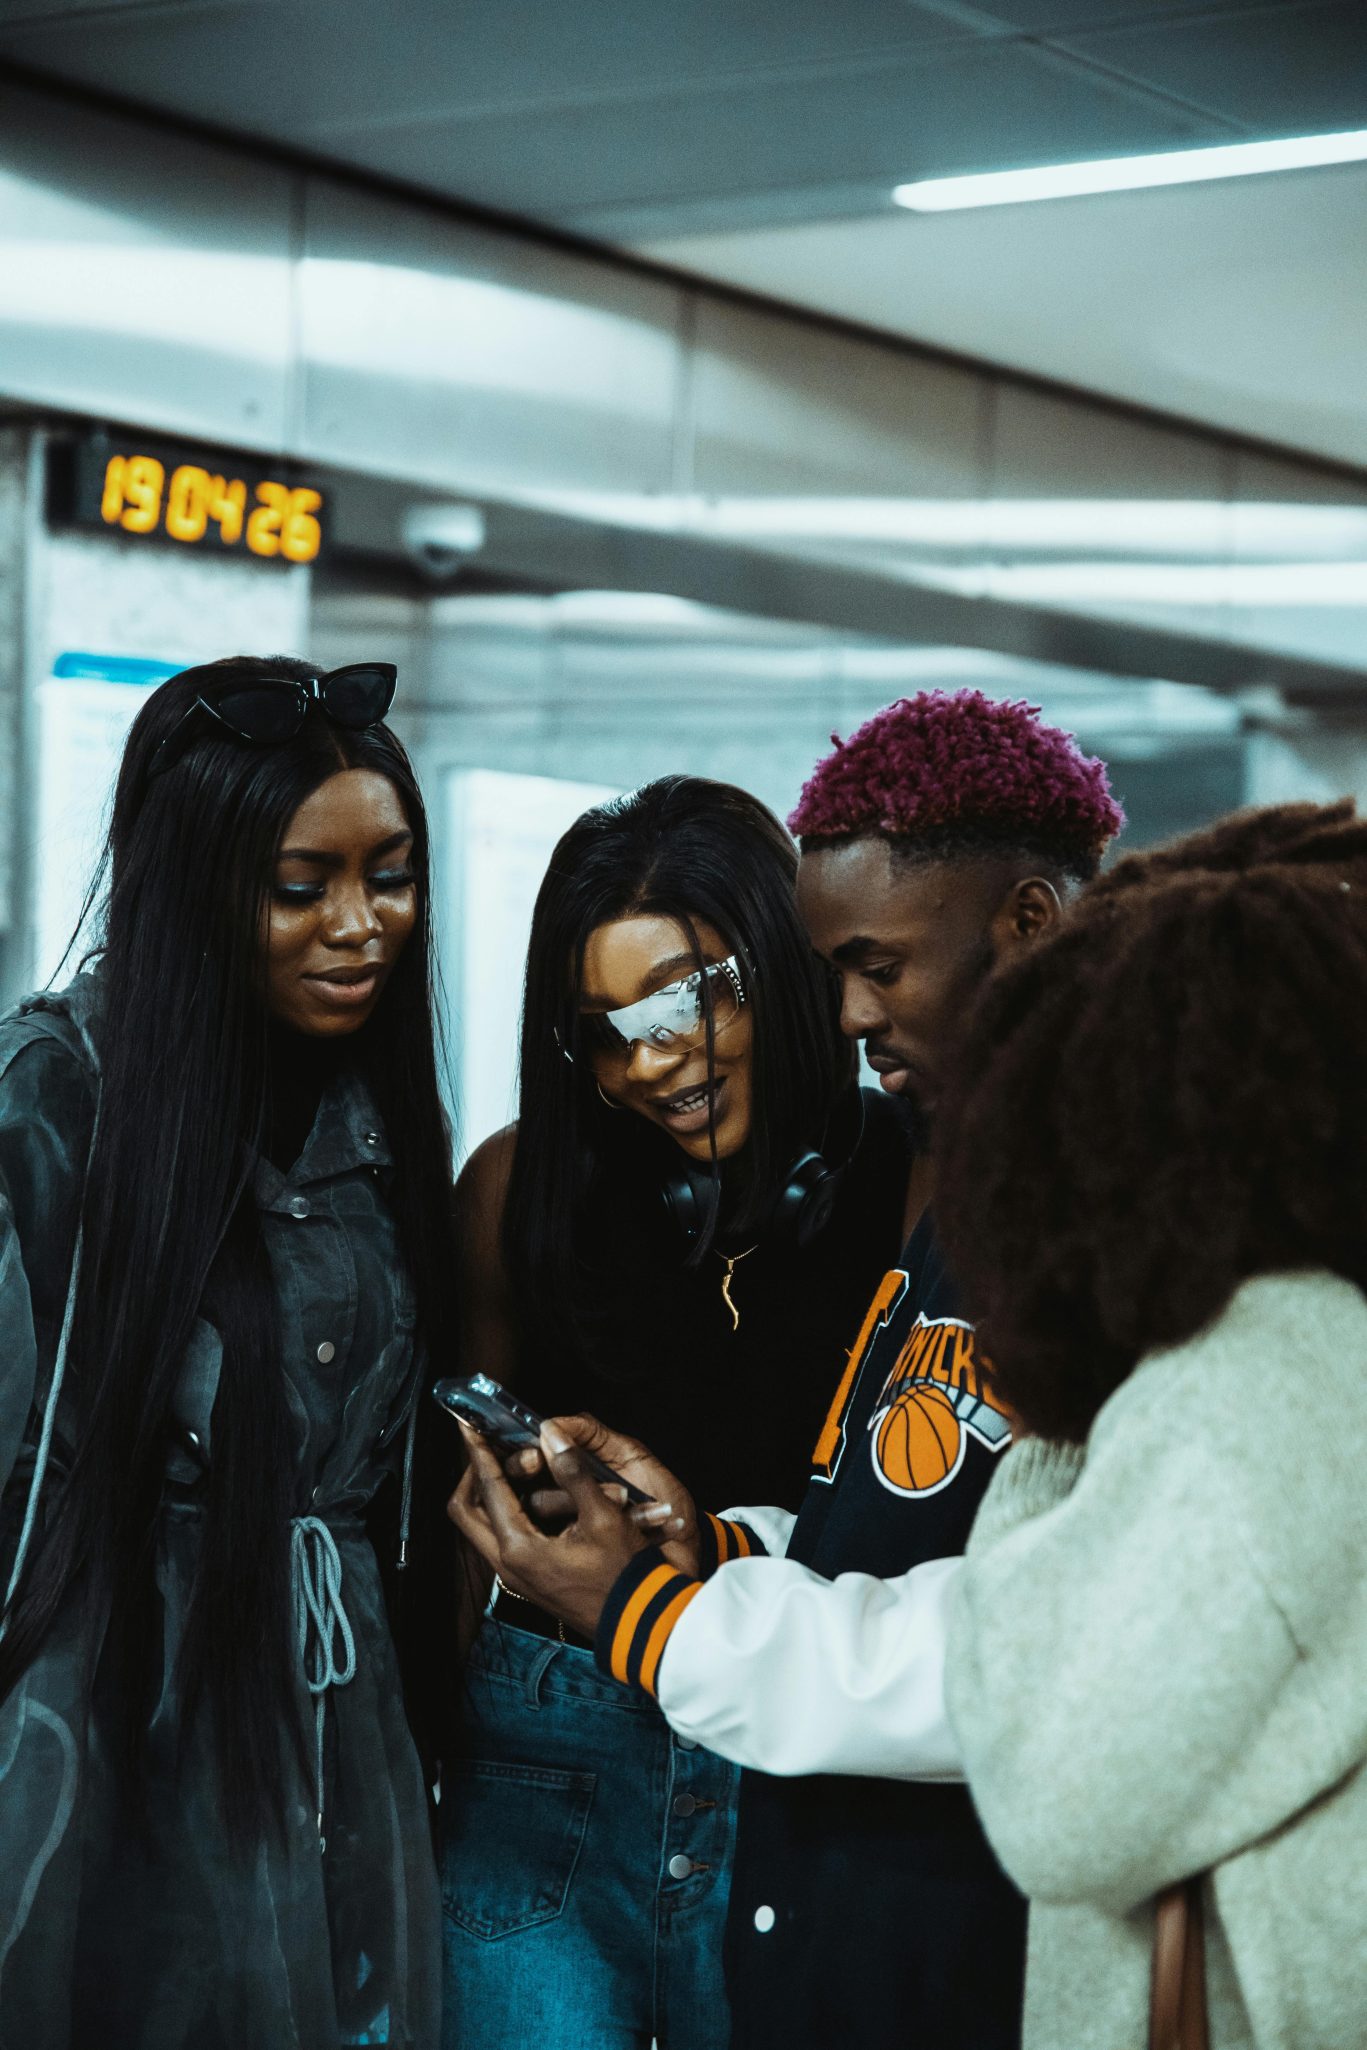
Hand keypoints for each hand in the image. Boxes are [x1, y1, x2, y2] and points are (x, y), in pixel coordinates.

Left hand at [449, 1423, 691, 1640]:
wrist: (639, 1622)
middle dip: (474, 1475)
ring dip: (491, 1493)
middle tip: (487, 1447)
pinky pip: (503, 1537)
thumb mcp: (603, 1516)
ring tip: (511, 1465)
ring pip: (483, 1526)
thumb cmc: (624, 1573)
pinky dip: (508, 1510)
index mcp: (519, 1548)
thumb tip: (551, 1435)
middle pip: (466, 1512)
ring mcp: (517, 1575)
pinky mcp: (530, 1578)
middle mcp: (508, 1564)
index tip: (468, 1425)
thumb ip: (573, 1472)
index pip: (486, 1489)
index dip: (478, 1452)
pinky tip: (531, 1493)